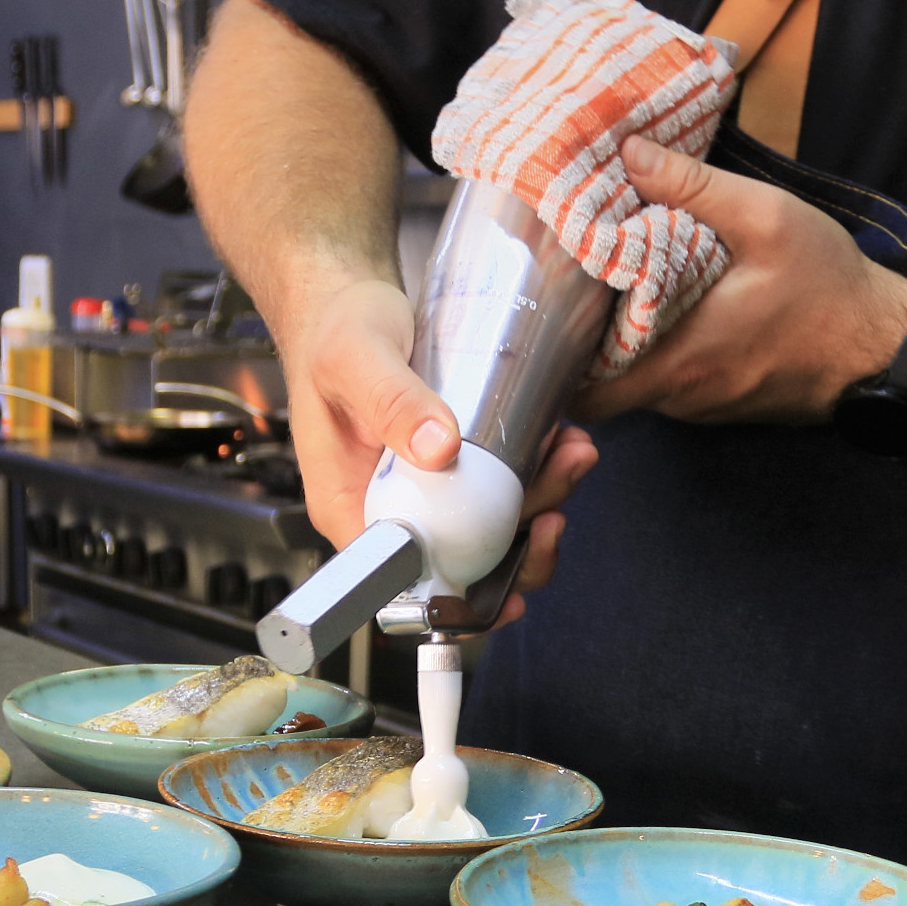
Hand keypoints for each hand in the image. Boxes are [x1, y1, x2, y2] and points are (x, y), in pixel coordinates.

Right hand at [276, 276, 597, 623]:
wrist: (346, 302)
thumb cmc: (334, 332)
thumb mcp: (354, 360)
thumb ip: (392, 403)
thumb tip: (440, 449)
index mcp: (352, 509)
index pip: (403, 584)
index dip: (459, 603)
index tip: (510, 592)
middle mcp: (395, 512)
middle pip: (465, 562)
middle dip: (524, 542)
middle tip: (559, 490)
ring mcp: (429, 492)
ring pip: (495, 527)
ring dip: (544, 498)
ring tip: (572, 451)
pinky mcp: (457, 466)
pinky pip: (505, 487)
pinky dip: (540, 470)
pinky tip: (560, 438)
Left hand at [577, 135, 906, 425]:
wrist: (886, 349)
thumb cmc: (830, 289)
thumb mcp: (766, 220)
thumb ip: (693, 187)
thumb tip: (628, 152)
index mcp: (678, 362)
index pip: (582, 390)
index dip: (553, 357)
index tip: (540, 307)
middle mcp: (680, 397)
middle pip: (600, 382)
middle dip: (578, 338)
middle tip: (565, 281)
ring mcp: (700, 407)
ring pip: (634, 381)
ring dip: (618, 341)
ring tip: (605, 282)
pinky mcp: (719, 404)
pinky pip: (667, 380)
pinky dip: (653, 348)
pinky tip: (655, 304)